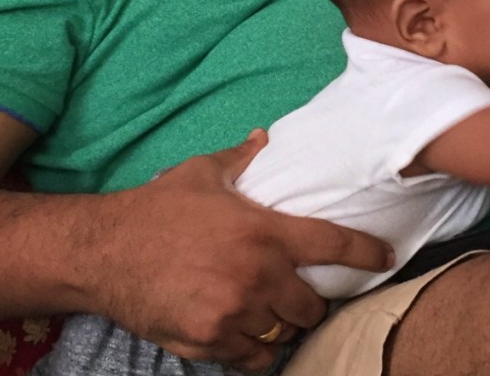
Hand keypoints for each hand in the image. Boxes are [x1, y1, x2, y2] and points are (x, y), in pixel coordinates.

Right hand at [88, 129, 393, 371]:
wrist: (103, 252)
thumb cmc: (157, 208)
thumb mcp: (203, 173)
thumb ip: (243, 157)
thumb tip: (264, 136)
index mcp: (264, 232)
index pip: (333, 245)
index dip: (368, 253)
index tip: (387, 257)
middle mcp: (256, 276)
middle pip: (312, 306)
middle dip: (312, 303)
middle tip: (301, 293)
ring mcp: (234, 313)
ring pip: (283, 334)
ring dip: (282, 326)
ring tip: (273, 313)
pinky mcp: (209, 342)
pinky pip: (251, 358)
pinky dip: (254, 349)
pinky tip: (247, 334)